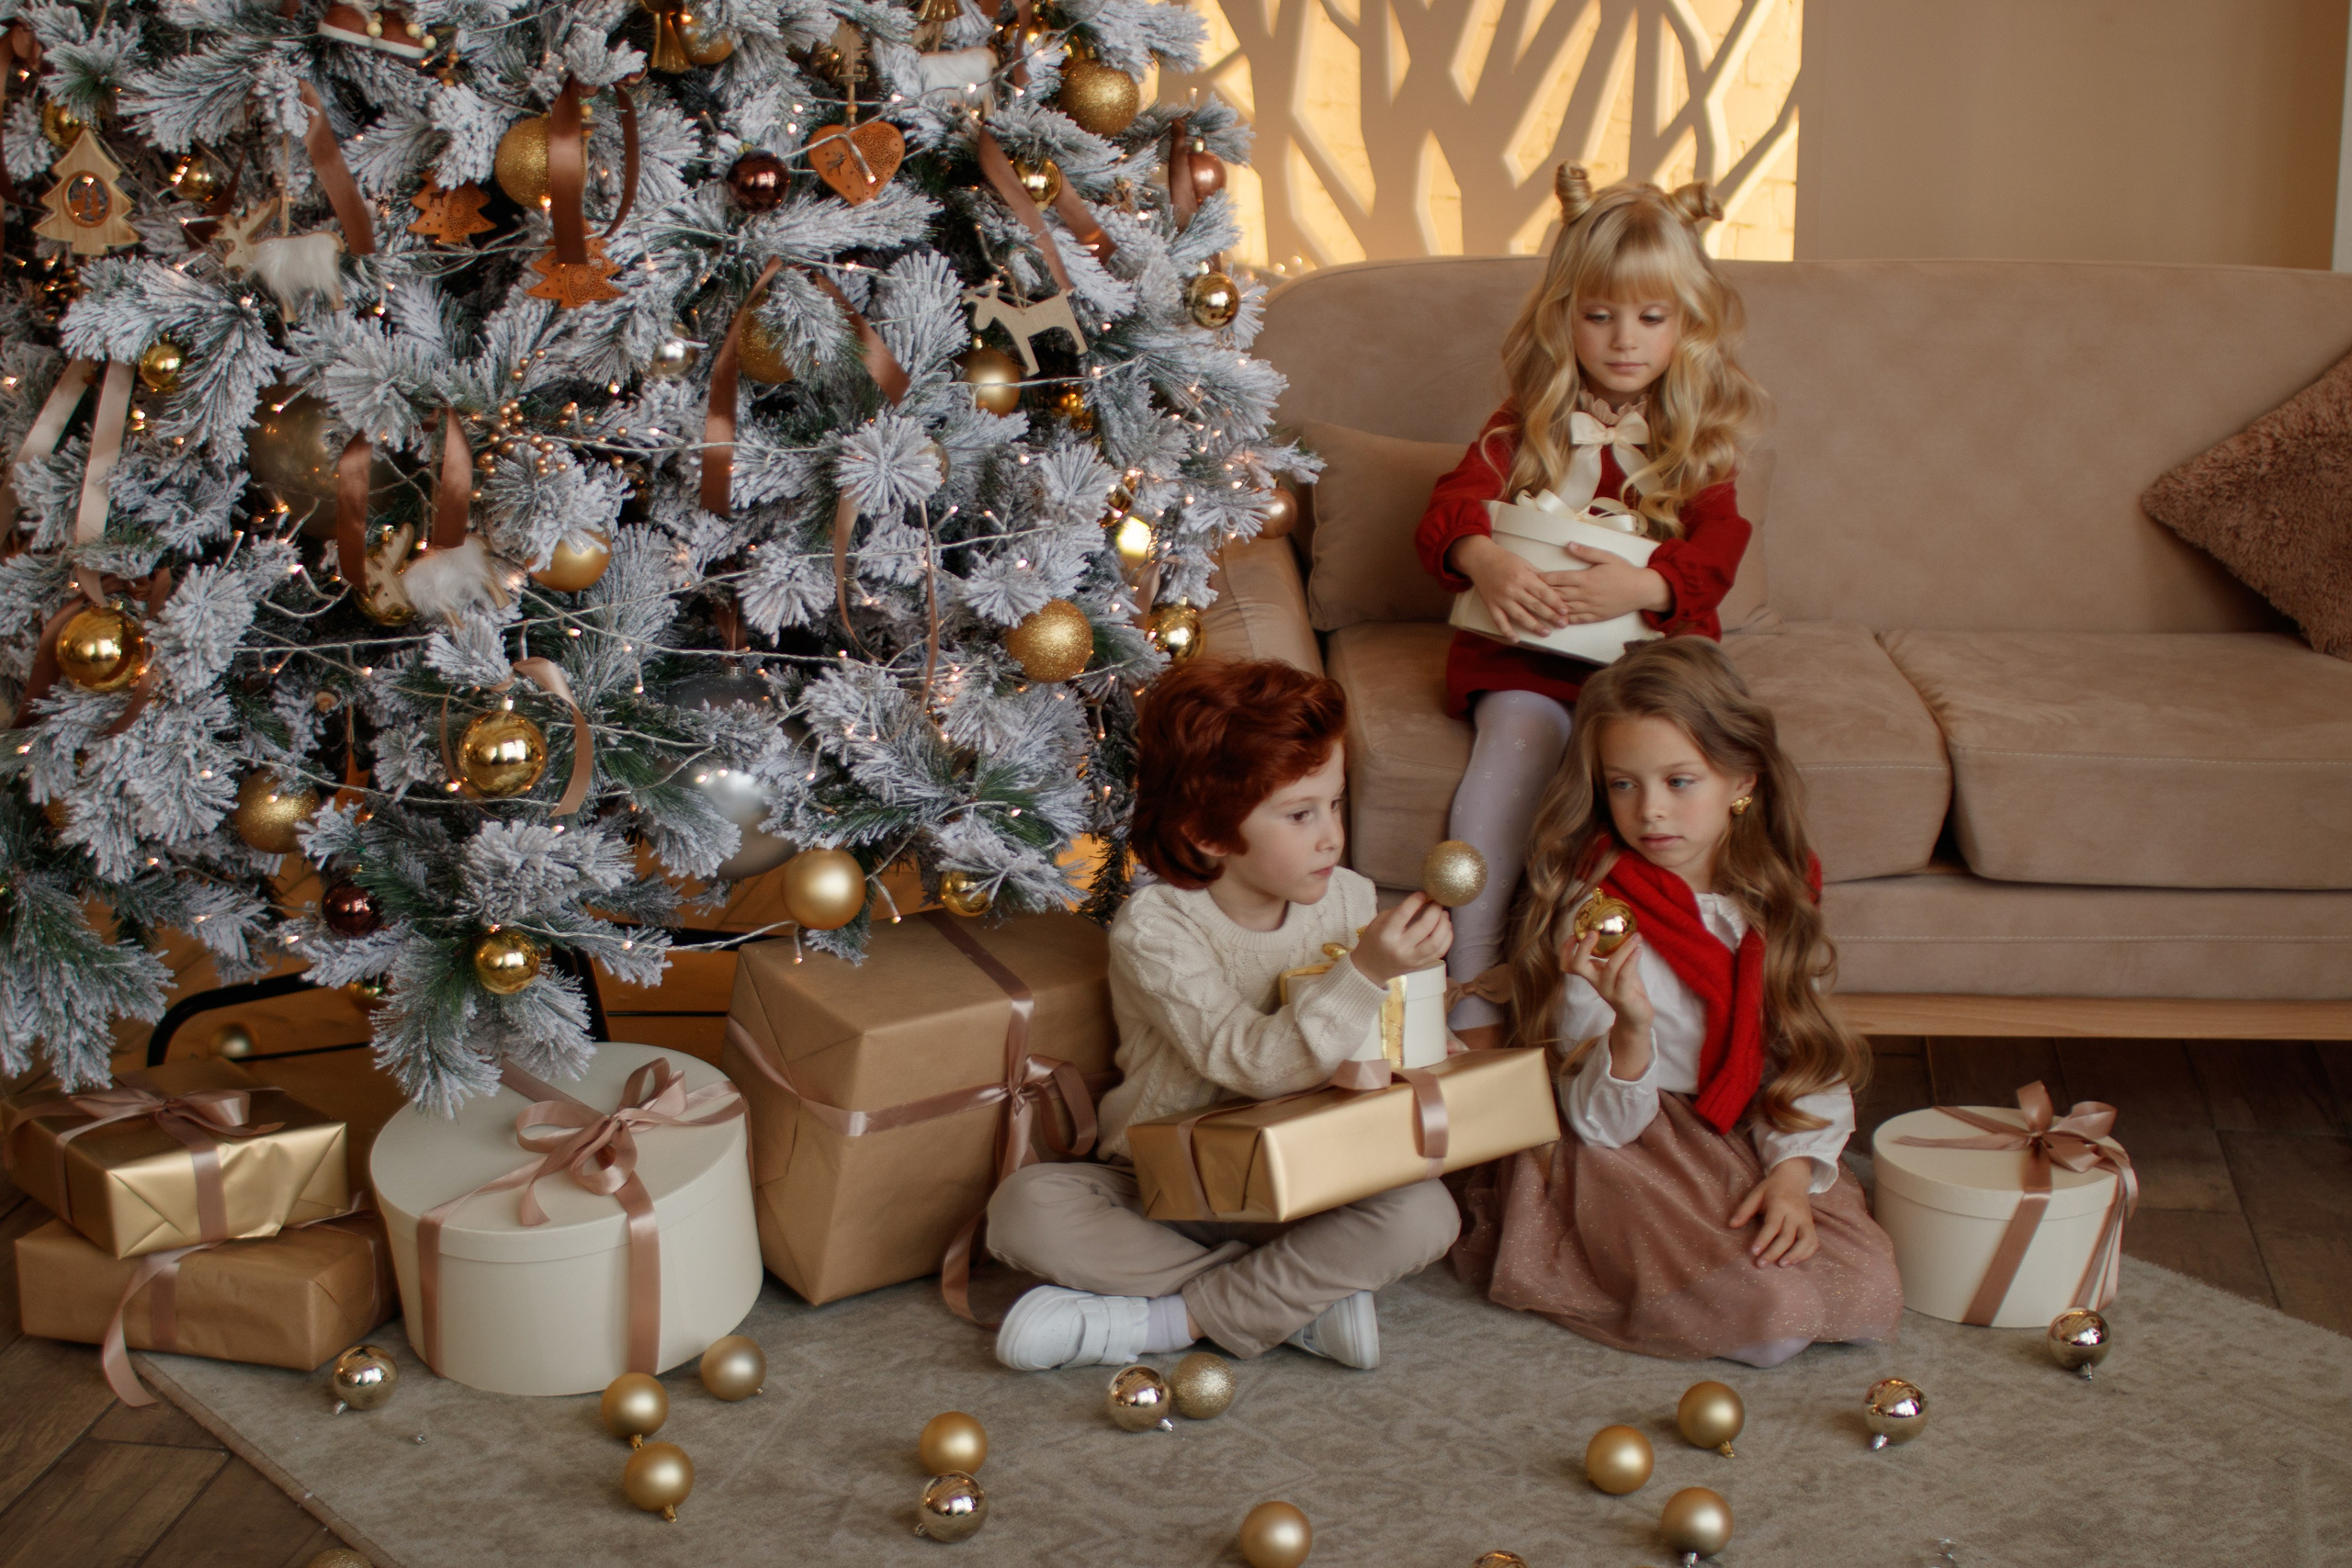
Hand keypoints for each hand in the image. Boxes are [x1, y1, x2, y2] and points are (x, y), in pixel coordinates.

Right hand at [1353, 892, 1450, 984]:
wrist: (1371, 968)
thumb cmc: (1373, 941)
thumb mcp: (1378, 922)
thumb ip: (1399, 911)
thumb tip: (1421, 901)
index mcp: (1386, 935)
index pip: (1404, 914)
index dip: (1416, 901)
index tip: (1423, 894)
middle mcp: (1400, 948)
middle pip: (1424, 927)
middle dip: (1435, 911)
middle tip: (1437, 903)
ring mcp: (1412, 959)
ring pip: (1436, 942)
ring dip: (1444, 925)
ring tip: (1444, 915)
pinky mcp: (1420, 965)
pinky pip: (1439, 952)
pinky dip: (1447, 939)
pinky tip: (1446, 928)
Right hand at [1451, 534, 1571, 637]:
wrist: (1481, 559)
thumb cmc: (1505, 560)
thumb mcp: (1525, 563)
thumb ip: (1539, 576)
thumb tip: (1555, 587)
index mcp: (1523, 577)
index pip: (1543, 593)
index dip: (1556, 603)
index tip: (1565, 611)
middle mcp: (1513, 589)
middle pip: (1535, 606)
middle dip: (1550, 616)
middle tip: (1562, 624)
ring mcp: (1501, 599)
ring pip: (1520, 616)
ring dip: (1534, 626)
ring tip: (1546, 633)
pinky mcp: (1491, 605)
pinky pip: (1500, 621)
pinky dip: (1507, 631)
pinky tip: (1516, 639)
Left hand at [1542, 545, 1671, 622]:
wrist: (1642, 590)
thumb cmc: (1625, 571)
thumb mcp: (1606, 557)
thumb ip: (1586, 552)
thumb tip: (1568, 545)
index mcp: (1586, 578)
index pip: (1559, 578)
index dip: (1544, 578)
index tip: (1532, 577)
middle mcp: (1585, 594)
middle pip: (1558, 594)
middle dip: (1543, 593)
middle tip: (1528, 592)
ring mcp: (1590, 607)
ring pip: (1565, 608)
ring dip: (1550, 608)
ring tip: (1537, 607)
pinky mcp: (1596, 616)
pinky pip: (1577, 619)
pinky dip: (1565, 620)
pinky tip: (1555, 620)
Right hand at [1563, 930, 1652, 1033]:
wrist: (1637, 1017)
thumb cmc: (1627, 988)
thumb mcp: (1618, 968)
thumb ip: (1615, 953)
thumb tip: (1620, 927)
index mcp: (1591, 975)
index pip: (1568, 964)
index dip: (1565, 950)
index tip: (1574, 935)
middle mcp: (1595, 982)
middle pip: (1577, 966)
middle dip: (1583, 948)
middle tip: (1594, 932)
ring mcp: (1608, 990)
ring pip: (1611, 966)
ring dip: (1624, 948)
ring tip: (1636, 936)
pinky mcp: (1623, 996)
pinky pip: (1625, 974)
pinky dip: (1632, 958)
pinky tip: (1639, 948)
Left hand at [1729, 1159, 1819, 1266]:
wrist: (1794, 1177)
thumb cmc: (1771, 1188)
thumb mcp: (1756, 1194)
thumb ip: (1744, 1210)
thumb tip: (1731, 1225)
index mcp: (1780, 1204)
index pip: (1773, 1225)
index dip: (1763, 1240)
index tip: (1754, 1252)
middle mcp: (1795, 1213)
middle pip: (1787, 1237)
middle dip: (1774, 1252)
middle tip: (1761, 1264)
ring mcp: (1806, 1219)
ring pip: (1806, 1241)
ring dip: (1795, 1255)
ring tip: (1781, 1265)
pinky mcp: (1812, 1224)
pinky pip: (1813, 1241)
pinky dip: (1806, 1253)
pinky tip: (1794, 1261)